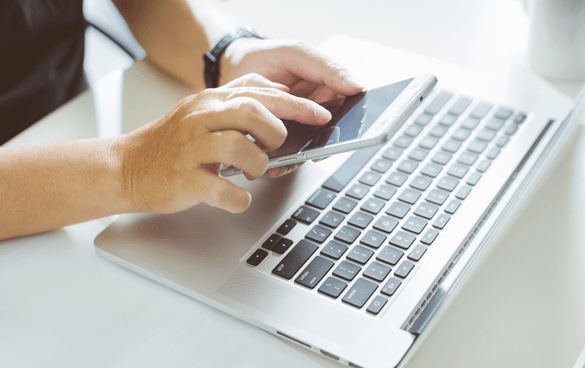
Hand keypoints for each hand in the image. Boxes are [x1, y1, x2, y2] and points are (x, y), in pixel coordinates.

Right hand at [114, 74, 330, 213]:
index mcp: (209, 101)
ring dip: (258, 162)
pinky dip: (238, 198)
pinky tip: (238, 197)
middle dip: (276, 132)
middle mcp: (200, 118)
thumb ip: (237, 105)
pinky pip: (221, 189)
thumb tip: (281, 104)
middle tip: (275, 147)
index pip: (259, 92)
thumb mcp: (201, 114)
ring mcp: (190, 148)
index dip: (295, 104)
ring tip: (253, 171)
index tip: (319, 114)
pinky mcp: (184, 179)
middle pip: (252, 112)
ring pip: (239, 146)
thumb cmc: (171, 144)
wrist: (126, 167)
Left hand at [219, 38, 364, 175]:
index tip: (343, 135)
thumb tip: (358, 86)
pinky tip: (272, 163)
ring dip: (297, 158)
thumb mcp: (299, 54)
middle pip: (327, 136)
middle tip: (314, 153)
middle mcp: (315, 113)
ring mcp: (296, 128)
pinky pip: (285, 154)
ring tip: (287, 161)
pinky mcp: (277, 138)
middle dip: (320, 147)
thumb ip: (328, 69)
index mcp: (328, 91)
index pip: (348, 112)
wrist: (233, 66)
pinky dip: (279, 161)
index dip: (349, 125)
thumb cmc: (269, 57)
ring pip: (306, 149)